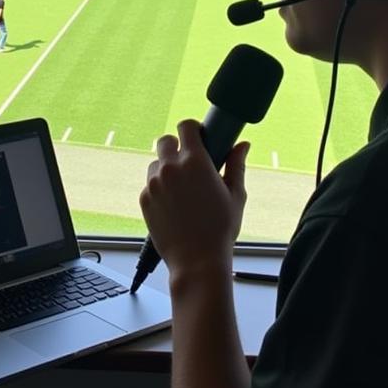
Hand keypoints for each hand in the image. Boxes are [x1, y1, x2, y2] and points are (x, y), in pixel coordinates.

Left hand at [139, 119, 248, 277]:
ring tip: (182, 189)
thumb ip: (236, 165)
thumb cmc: (220, 229)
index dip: (192, 129)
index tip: (198, 137)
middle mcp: (170, 168)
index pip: (185, 126)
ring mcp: (154, 183)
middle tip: (190, 164)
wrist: (197, 261)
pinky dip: (160, 188)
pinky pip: (150, 184)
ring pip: (156, 163)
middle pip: (165, 140)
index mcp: (195, 161)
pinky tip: (174, 205)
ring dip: (166, 168)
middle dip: (176, 147)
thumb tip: (243, 145)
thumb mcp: (235, 195)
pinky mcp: (144, 199)